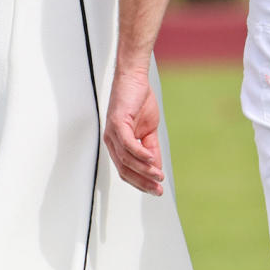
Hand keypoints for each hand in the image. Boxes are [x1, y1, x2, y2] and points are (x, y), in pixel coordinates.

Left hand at [104, 66, 164, 194]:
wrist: (134, 78)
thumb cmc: (139, 101)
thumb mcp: (149, 131)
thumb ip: (151, 150)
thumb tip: (156, 169)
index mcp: (117, 144)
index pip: (126, 171)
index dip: (140, 183)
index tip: (155, 190)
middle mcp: (111, 141)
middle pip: (125, 169)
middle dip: (143, 182)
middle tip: (158, 190)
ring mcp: (112, 132)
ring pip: (126, 160)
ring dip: (144, 170)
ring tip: (158, 176)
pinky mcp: (117, 122)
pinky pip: (128, 144)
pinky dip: (140, 154)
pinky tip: (151, 160)